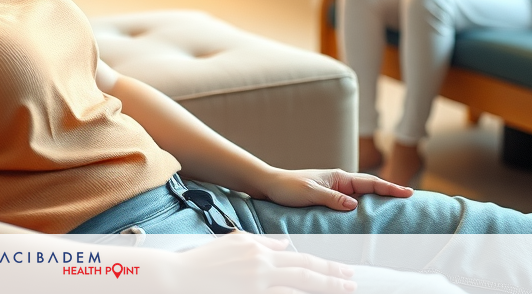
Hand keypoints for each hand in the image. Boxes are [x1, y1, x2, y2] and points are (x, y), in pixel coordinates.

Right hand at [177, 233, 357, 292]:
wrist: (178, 277)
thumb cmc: (204, 260)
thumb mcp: (235, 242)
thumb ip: (263, 243)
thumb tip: (286, 245)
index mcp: (260, 252)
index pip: (302, 260)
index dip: (326, 267)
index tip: (345, 272)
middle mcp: (263, 269)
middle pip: (306, 276)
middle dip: (333, 280)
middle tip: (353, 283)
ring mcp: (256, 286)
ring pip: (298, 292)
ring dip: (321, 292)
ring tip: (342, 293)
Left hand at [257, 168, 412, 210]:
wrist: (271, 186)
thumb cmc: (288, 188)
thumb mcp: (310, 193)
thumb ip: (332, 199)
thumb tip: (354, 205)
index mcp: (338, 177)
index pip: (369, 182)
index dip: (389, 188)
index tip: (408, 192)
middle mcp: (339, 181)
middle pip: (370, 187)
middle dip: (390, 191)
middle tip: (410, 198)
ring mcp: (335, 189)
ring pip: (362, 194)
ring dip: (379, 198)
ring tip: (397, 206)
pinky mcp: (329, 197)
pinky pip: (352, 202)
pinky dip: (364, 205)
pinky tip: (370, 213)